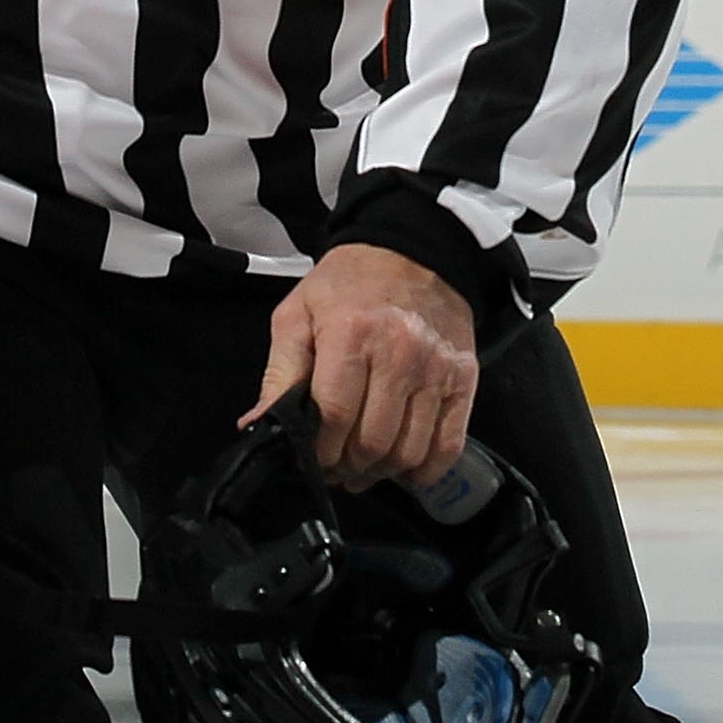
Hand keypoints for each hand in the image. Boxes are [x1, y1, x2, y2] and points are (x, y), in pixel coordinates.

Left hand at [247, 242, 478, 489]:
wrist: (414, 250)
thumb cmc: (349, 284)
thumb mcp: (298, 314)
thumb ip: (279, 373)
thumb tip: (258, 425)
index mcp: (351, 335)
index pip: (334, 417)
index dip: (319, 450)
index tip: (311, 457)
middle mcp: (399, 354)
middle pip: (371, 442)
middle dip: (346, 466)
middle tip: (335, 465)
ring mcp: (436, 370)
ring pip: (408, 452)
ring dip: (381, 472)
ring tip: (364, 465)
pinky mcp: (464, 379)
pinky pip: (447, 447)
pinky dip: (424, 471)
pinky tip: (403, 466)